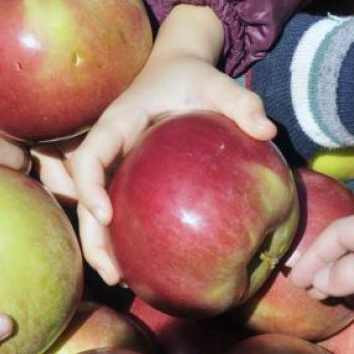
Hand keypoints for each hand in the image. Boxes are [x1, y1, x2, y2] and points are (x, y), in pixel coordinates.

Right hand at [70, 5, 275, 284]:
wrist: (177, 72)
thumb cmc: (195, 79)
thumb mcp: (218, 83)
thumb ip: (241, 102)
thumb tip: (268, 131)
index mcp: (119, 121)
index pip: (92, 154)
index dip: (89, 184)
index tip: (104, 213)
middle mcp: (109, 147)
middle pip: (86, 193)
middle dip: (92, 235)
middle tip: (112, 272)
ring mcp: (115, 165)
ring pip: (96, 210)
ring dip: (102, 246)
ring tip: (120, 280)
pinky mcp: (127, 178)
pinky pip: (120, 210)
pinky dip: (123, 239)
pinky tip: (142, 268)